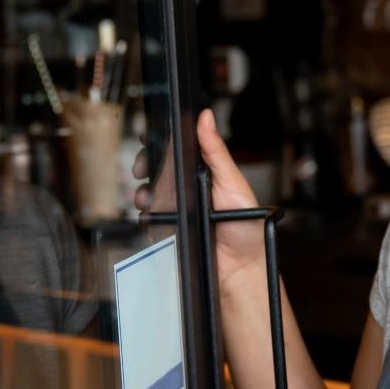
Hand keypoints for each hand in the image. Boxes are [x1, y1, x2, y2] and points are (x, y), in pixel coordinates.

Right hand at [134, 110, 267, 300]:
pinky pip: (148, 216)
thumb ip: (216, 151)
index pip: (179, 149)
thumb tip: (206, 118)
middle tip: (143, 166)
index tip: (151, 133)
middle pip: (158, 167)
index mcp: (205, 172)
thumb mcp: (233, 183)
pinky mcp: (167, 228)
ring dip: (142, 189)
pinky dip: (144, 212)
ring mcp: (176, 208)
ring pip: (148, 190)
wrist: (240, 270)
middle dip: (145, 162)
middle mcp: (188, 188)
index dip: (163, 139)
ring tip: (147, 195)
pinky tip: (150, 212)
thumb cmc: (246, 229)